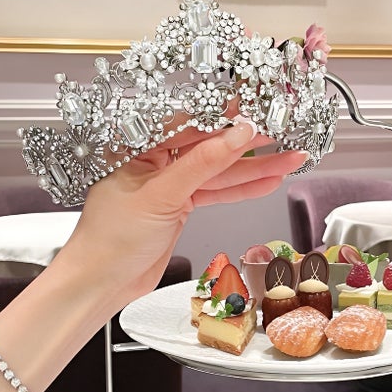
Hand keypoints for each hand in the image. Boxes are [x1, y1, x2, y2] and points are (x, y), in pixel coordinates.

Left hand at [68, 120, 307, 307]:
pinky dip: (242, 190)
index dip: (228, 117)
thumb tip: (235, 135)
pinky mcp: (180, 208)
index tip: (260, 109)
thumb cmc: (110, 238)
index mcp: (141, 145)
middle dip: (250, 143)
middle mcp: (156, 161)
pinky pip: (217, 194)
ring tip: (290, 158)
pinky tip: (268, 181)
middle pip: (211, 146)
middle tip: (285, 132)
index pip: (192, 122)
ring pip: (219, 173)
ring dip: (255, 168)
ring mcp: (170, 186)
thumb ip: (200, 165)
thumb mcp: (159, 195)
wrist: (102, 282)